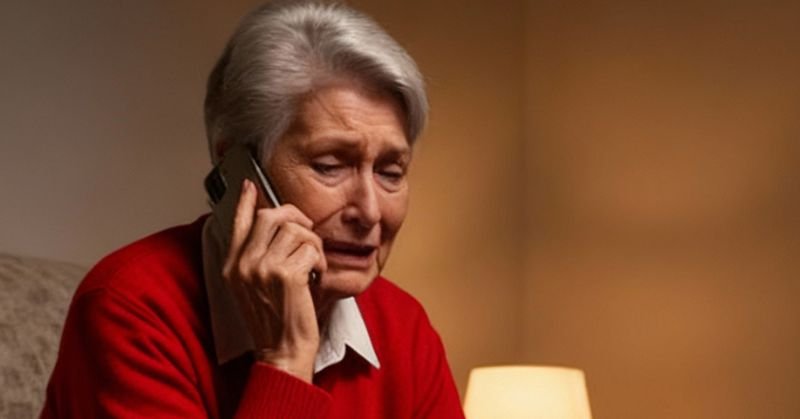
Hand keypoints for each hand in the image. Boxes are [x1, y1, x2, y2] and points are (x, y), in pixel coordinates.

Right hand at [222, 179, 326, 381]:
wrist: (281, 351)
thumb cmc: (274, 321)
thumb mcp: (252, 287)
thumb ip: (256, 258)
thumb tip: (270, 228)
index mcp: (232, 266)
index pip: (236, 223)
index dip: (244, 201)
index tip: (250, 185)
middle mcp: (243, 264)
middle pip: (270, 215)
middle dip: (296, 218)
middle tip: (307, 232)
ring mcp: (262, 268)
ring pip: (295, 230)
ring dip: (312, 243)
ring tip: (312, 263)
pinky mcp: (286, 275)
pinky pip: (309, 248)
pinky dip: (319, 260)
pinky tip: (316, 275)